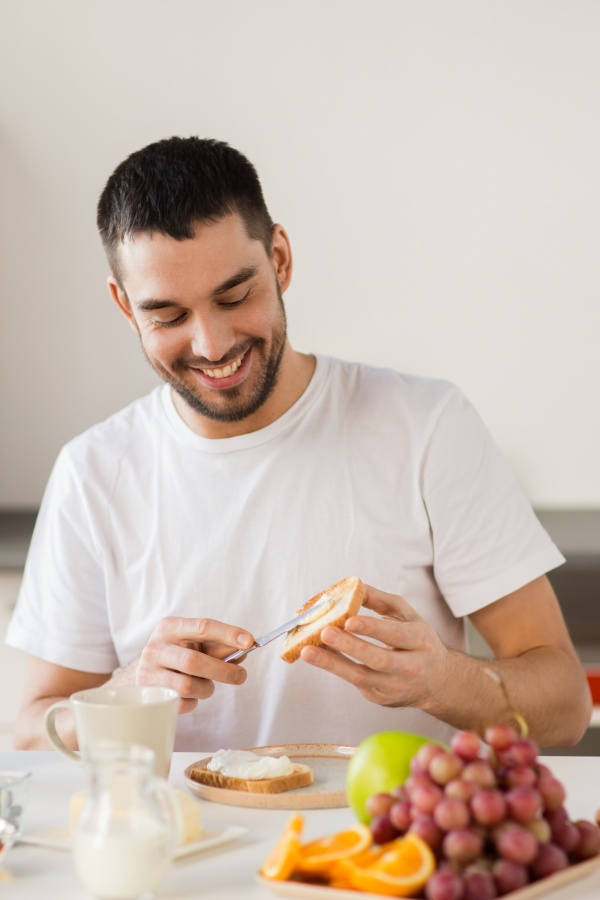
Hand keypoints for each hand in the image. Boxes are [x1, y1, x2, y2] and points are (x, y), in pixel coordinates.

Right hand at [129, 616, 254, 712]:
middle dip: (223, 670)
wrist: (142, 671)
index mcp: (170, 627)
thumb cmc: (176, 653)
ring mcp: (148, 672)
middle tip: (241, 676)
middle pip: (194, 661)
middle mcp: (156, 647)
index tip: (249, 642)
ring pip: (188, 686)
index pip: (202, 627)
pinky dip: (194, 701)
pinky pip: (181, 703)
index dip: (228, 634)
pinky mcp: (149, 695)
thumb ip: (218, 646)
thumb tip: (243, 651)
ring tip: (206, 684)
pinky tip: (192, 694)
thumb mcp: (194, 643)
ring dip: (206, 688)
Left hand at [300, 585, 450, 709]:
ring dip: (333, 664)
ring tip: (309, 651)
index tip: (349, 619)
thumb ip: (382, 601)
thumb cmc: (418, 642)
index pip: (396, 634)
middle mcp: (411, 667)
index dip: (372, 628)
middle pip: (379, 658)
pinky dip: (335, 669)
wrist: (439, 683)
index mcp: (421, 641)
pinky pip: (355, 683)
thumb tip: (353, 587)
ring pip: (362, 677)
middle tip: (325, 632)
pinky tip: (317, 657)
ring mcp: (395, 687)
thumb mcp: (409, 617)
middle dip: (350, 646)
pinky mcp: (381, 698)